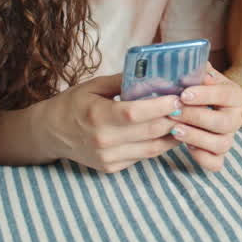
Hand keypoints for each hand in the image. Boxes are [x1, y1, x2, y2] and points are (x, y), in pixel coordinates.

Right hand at [38, 73, 182, 172]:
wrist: (51, 133)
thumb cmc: (73, 104)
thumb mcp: (94, 85)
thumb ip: (124, 80)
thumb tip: (155, 73)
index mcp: (97, 115)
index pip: (136, 113)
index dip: (161, 106)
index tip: (179, 97)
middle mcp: (103, 140)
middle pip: (150, 132)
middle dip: (174, 119)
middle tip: (190, 107)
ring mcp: (108, 158)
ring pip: (152, 149)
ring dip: (173, 135)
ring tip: (187, 120)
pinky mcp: (112, 168)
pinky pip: (143, 157)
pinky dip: (158, 145)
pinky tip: (168, 132)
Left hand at [173, 67, 241, 171]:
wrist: (193, 103)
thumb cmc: (194, 87)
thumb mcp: (197, 75)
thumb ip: (195, 70)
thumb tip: (189, 69)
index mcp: (235, 96)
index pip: (226, 95)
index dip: (206, 95)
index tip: (184, 94)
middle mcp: (236, 118)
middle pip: (224, 122)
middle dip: (197, 117)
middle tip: (174, 112)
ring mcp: (228, 138)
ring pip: (221, 144)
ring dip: (197, 137)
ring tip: (175, 130)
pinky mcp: (218, 155)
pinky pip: (216, 163)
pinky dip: (202, 157)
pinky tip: (186, 146)